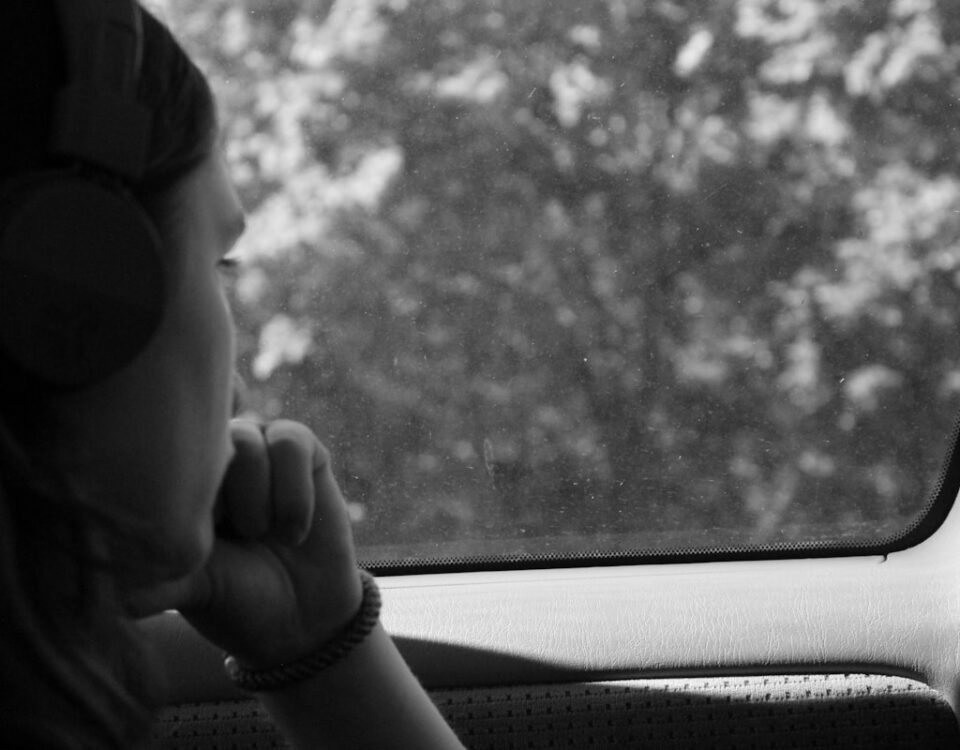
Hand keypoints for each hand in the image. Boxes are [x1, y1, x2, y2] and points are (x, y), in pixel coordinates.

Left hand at [133, 418, 363, 668]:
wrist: (305, 618)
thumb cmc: (238, 600)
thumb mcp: (192, 588)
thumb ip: (156, 580)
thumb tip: (114, 596)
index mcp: (180, 485)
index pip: (163, 453)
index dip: (181, 493)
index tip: (199, 537)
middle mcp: (219, 461)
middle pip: (205, 442)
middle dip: (220, 498)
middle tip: (236, 540)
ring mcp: (261, 451)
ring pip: (248, 440)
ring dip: (256, 497)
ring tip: (263, 535)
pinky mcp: (306, 453)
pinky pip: (292, 443)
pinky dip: (293, 494)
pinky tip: (293, 531)